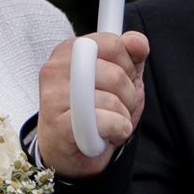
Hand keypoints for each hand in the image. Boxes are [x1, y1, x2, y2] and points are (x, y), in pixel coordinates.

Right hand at [36, 28, 148, 176]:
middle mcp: (56, 68)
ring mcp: (54, 97)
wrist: (65, 151)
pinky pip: (102, 121)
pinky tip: (110, 134)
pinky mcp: (59, 125)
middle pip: (115, 73)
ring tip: (111, 122)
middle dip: (128, 94)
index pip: (112, 43)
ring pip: (111, 100)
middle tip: (120, 106)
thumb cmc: (92, 111)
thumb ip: (130, 56)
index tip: (123, 79)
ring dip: (122, 116)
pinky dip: (116, 129)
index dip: (127, 64)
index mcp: (69, 50)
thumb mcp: (117, 80)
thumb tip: (139, 42)